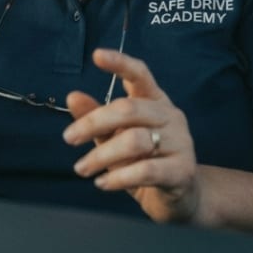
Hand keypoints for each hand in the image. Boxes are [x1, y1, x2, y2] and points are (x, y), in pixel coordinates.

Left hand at [62, 48, 199, 223]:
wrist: (180, 197)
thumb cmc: (143, 160)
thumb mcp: (114, 136)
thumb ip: (95, 116)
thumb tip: (72, 96)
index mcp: (155, 101)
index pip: (140, 75)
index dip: (120, 63)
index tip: (97, 55)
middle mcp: (170, 116)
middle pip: (129, 109)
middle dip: (93, 122)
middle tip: (69, 138)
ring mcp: (181, 142)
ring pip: (135, 141)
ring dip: (101, 156)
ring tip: (82, 168)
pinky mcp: (183, 171)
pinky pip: (146, 170)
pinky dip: (119, 177)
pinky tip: (102, 183)